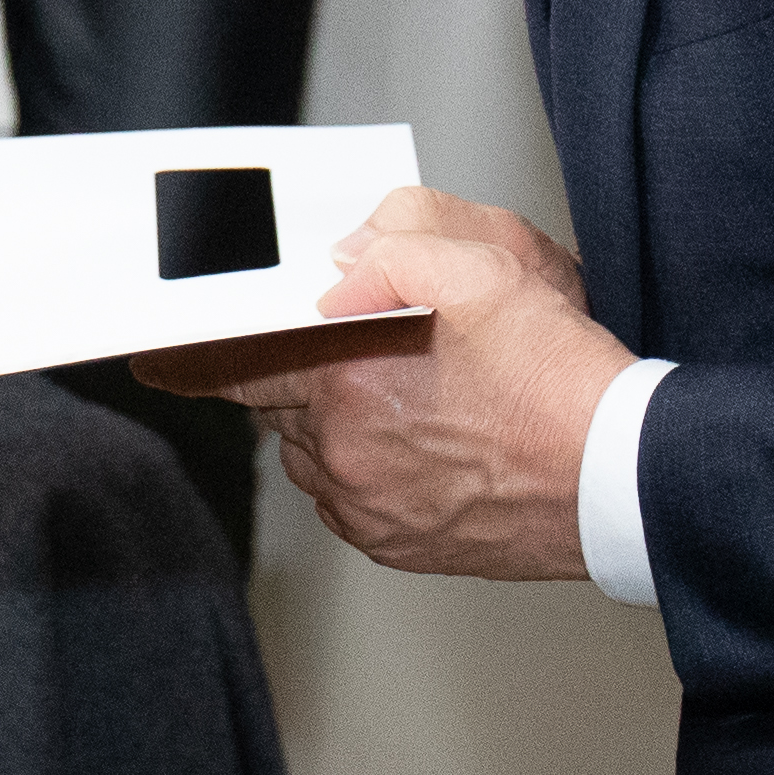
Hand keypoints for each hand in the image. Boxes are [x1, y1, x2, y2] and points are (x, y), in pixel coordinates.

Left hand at [134, 187, 625, 581]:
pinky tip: (424, 433)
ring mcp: (368, 504)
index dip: (186, 352)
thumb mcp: (493, 261)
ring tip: (412, 387)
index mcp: (348, 372)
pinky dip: (366, 460)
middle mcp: (343, 447)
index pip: (228, 359)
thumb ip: (404, 234)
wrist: (623, 480)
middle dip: (293, 364)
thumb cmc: (564, 378)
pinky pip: (348, 493)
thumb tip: (351, 245)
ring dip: (336, 413)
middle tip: (341, 342)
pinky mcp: (398, 540)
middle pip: (275, 398)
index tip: (150, 352)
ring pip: (313, 447)